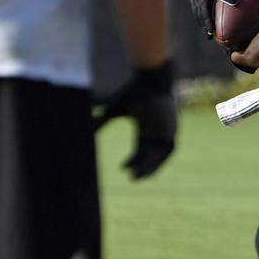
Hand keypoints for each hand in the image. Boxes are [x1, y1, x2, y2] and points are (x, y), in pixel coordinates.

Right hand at [94, 61, 177, 178]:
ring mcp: (165, 131)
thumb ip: (101, 122)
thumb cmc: (133, 91)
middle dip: (142, 169)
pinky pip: (170, 149)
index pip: (139, 151)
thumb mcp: (114, 110)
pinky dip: (162, 158)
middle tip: (132, 179)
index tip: (122, 168)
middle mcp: (155, 132)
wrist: (151, 78)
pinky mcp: (174, 128)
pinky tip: (153, 164)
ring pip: (160, 155)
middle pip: (150, 157)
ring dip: (152, 167)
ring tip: (141, 175)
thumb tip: (84, 131)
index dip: (132, 162)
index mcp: (144, 129)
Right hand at [175, 0, 247, 39]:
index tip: (235, 2)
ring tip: (210, 36)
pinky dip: (203, 25)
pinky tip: (208, 34)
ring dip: (205, 26)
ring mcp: (196, 2)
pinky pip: (198, 16)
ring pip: (200, 16)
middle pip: (205, 10)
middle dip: (209, 20)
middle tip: (214, 30)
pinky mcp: (193, 6)